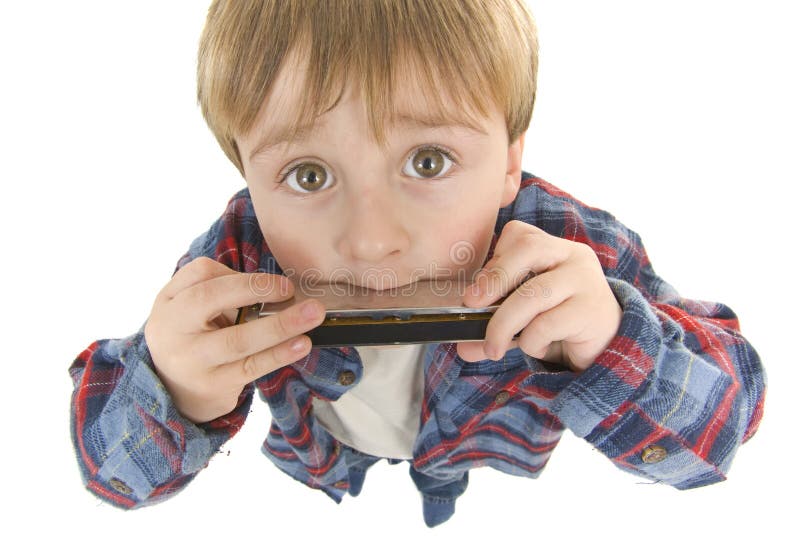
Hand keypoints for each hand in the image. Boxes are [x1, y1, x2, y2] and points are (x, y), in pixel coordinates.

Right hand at [143, 257, 324, 422]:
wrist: (174, 391)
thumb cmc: (191, 336)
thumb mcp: (186, 307)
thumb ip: (216, 287)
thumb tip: (269, 285)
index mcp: (170, 303)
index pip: (200, 274)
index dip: (240, 274)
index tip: (278, 281)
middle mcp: (173, 330)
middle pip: (210, 300)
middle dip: (255, 290)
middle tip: (291, 289)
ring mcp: (192, 360)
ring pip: (238, 339)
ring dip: (280, 325)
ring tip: (312, 315)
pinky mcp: (213, 385)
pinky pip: (251, 367)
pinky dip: (279, 354)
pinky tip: (302, 344)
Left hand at [457, 220, 621, 371]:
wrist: (607, 346)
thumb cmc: (559, 323)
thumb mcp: (522, 317)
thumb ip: (493, 323)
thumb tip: (462, 346)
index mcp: (553, 248)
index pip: (520, 234)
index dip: (495, 258)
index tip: (479, 290)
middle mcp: (573, 256)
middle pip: (529, 248)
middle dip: (493, 278)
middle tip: (471, 305)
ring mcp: (586, 281)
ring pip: (533, 293)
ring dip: (503, 323)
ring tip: (493, 347)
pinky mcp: (591, 310)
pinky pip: (546, 324)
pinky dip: (531, 341)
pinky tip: (537, 347)